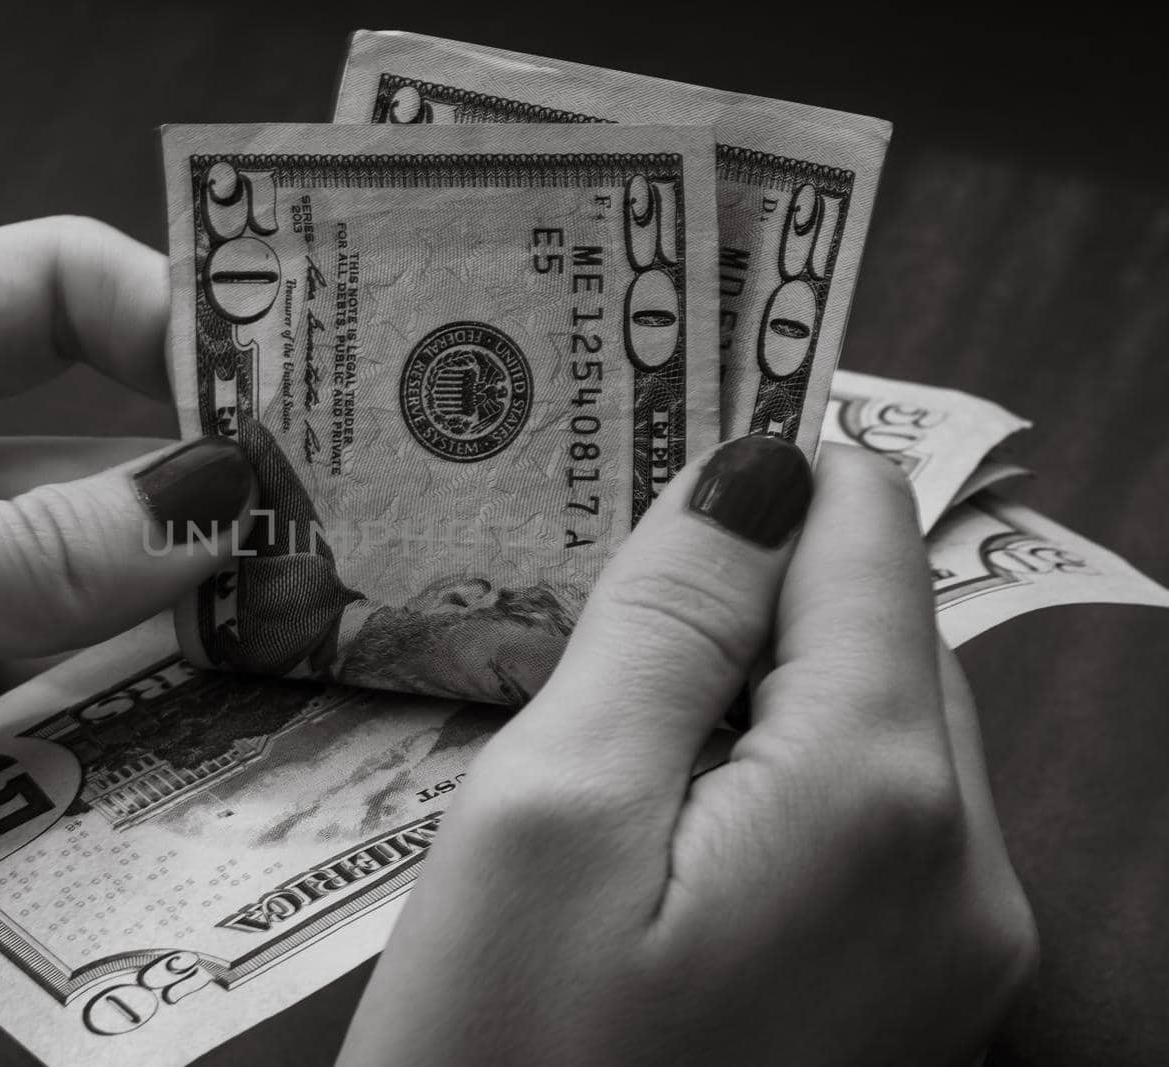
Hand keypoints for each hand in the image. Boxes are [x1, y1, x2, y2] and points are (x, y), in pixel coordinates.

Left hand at [0, 218, 251, 1055]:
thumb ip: (14, 557)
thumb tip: (210, 503)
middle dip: (206, 484)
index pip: (31, 294)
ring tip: (308, 639)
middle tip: (331, 526)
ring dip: (195, 616)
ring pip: (101, 595)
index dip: (159, 313)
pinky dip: (158, 725)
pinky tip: (232, 738)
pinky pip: (80, 714)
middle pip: (90, 452)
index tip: (275, 388)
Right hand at [337, 436, 1037, 1065]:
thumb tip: (758, 471)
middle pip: (876, 626)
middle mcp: (964, 867)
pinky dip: (766, 766)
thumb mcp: (548, 813)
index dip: (763, 469)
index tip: (652, 428)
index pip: (864, 536)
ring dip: (747, 677)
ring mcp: (952, 946)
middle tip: (590, 598)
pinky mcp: (907, 993)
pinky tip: (655, 799)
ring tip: (603, 706)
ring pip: (868, 717)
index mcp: (879, 796)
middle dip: (747, 584)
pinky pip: (858, 815)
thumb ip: (667, 623)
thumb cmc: (503, 1064)